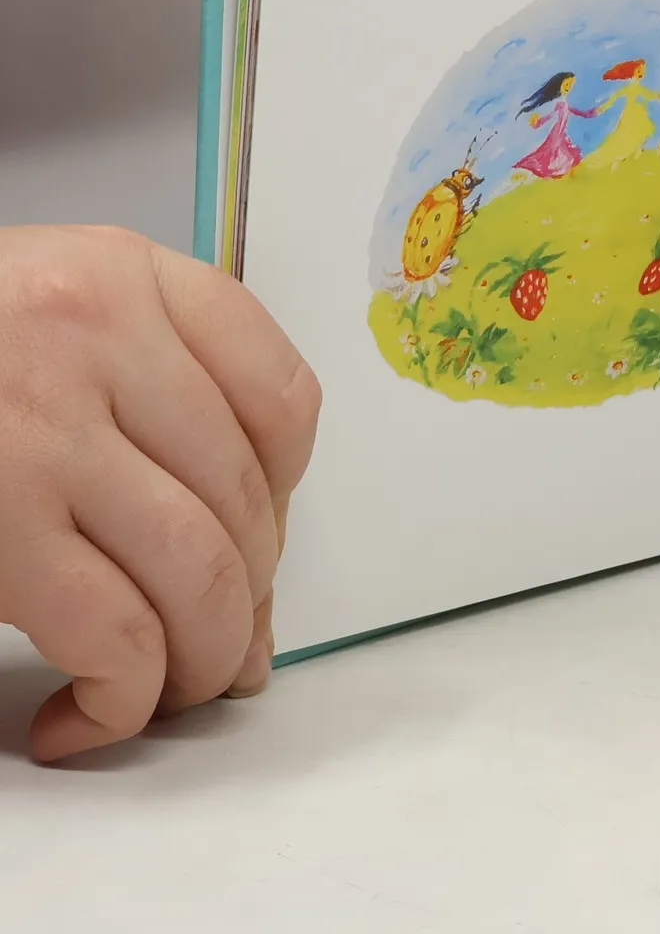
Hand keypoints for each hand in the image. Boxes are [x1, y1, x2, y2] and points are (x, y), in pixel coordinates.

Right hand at [0, 226, 320, 761]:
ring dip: (202, 661)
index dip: (286, 497)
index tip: (258, 545)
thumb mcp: (43, 304)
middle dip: (246, 601)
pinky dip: (123, 697)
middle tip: (223, 652)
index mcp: (124, 274)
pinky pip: (113, 632)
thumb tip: (241, 530)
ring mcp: (43, 433)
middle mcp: (99, 337)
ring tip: (170, 692)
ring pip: (198, 572)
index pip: (281, 397)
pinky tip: (84, 716)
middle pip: (245, 499)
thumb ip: (143, 372)